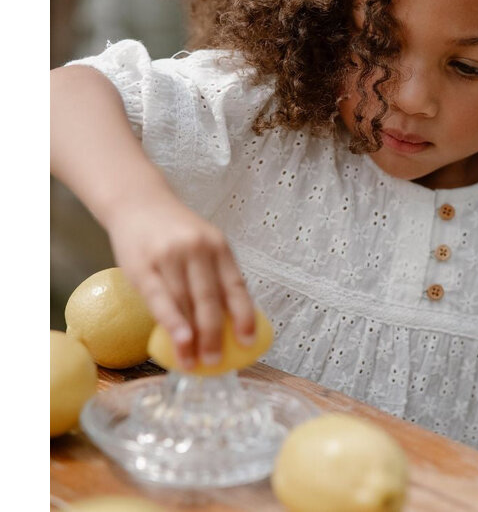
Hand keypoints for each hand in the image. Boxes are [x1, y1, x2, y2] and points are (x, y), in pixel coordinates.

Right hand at [105, 191, 255, 369]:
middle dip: (215, 335)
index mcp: (219, 247)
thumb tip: (230, 321)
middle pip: (211, 299)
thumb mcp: (204, 244)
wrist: (138, 203)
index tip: (248, 343)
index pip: (236, 286)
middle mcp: (198, 250)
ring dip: (191, 338)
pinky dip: (172, 323)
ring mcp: (170, 257)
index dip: (244, 316)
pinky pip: (160, 300)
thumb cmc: (174, 232)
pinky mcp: (143, 266)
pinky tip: (180, 342)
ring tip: (194, 364)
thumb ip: (215, 276)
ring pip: (185, 303)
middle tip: (216, 362)